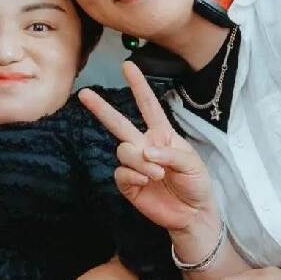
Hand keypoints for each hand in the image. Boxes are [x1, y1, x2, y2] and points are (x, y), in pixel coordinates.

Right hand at [78, 61, 216, 231]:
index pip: (148, 106)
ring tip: (157, 174)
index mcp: (162, 135)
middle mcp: (145, 146)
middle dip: (101, 108)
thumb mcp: (193, 163)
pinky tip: (146, 181)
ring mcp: (135, 165)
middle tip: (84, 93)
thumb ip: (170, 154)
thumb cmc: (196, 184)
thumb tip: (145, 150)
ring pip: (123, 150)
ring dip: (139, 160)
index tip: (128, 66)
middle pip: (119, 123)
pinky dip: (134, 174)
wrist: (193, 214)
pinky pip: (121, 172)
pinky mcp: (129, 184)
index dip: (139, 86)